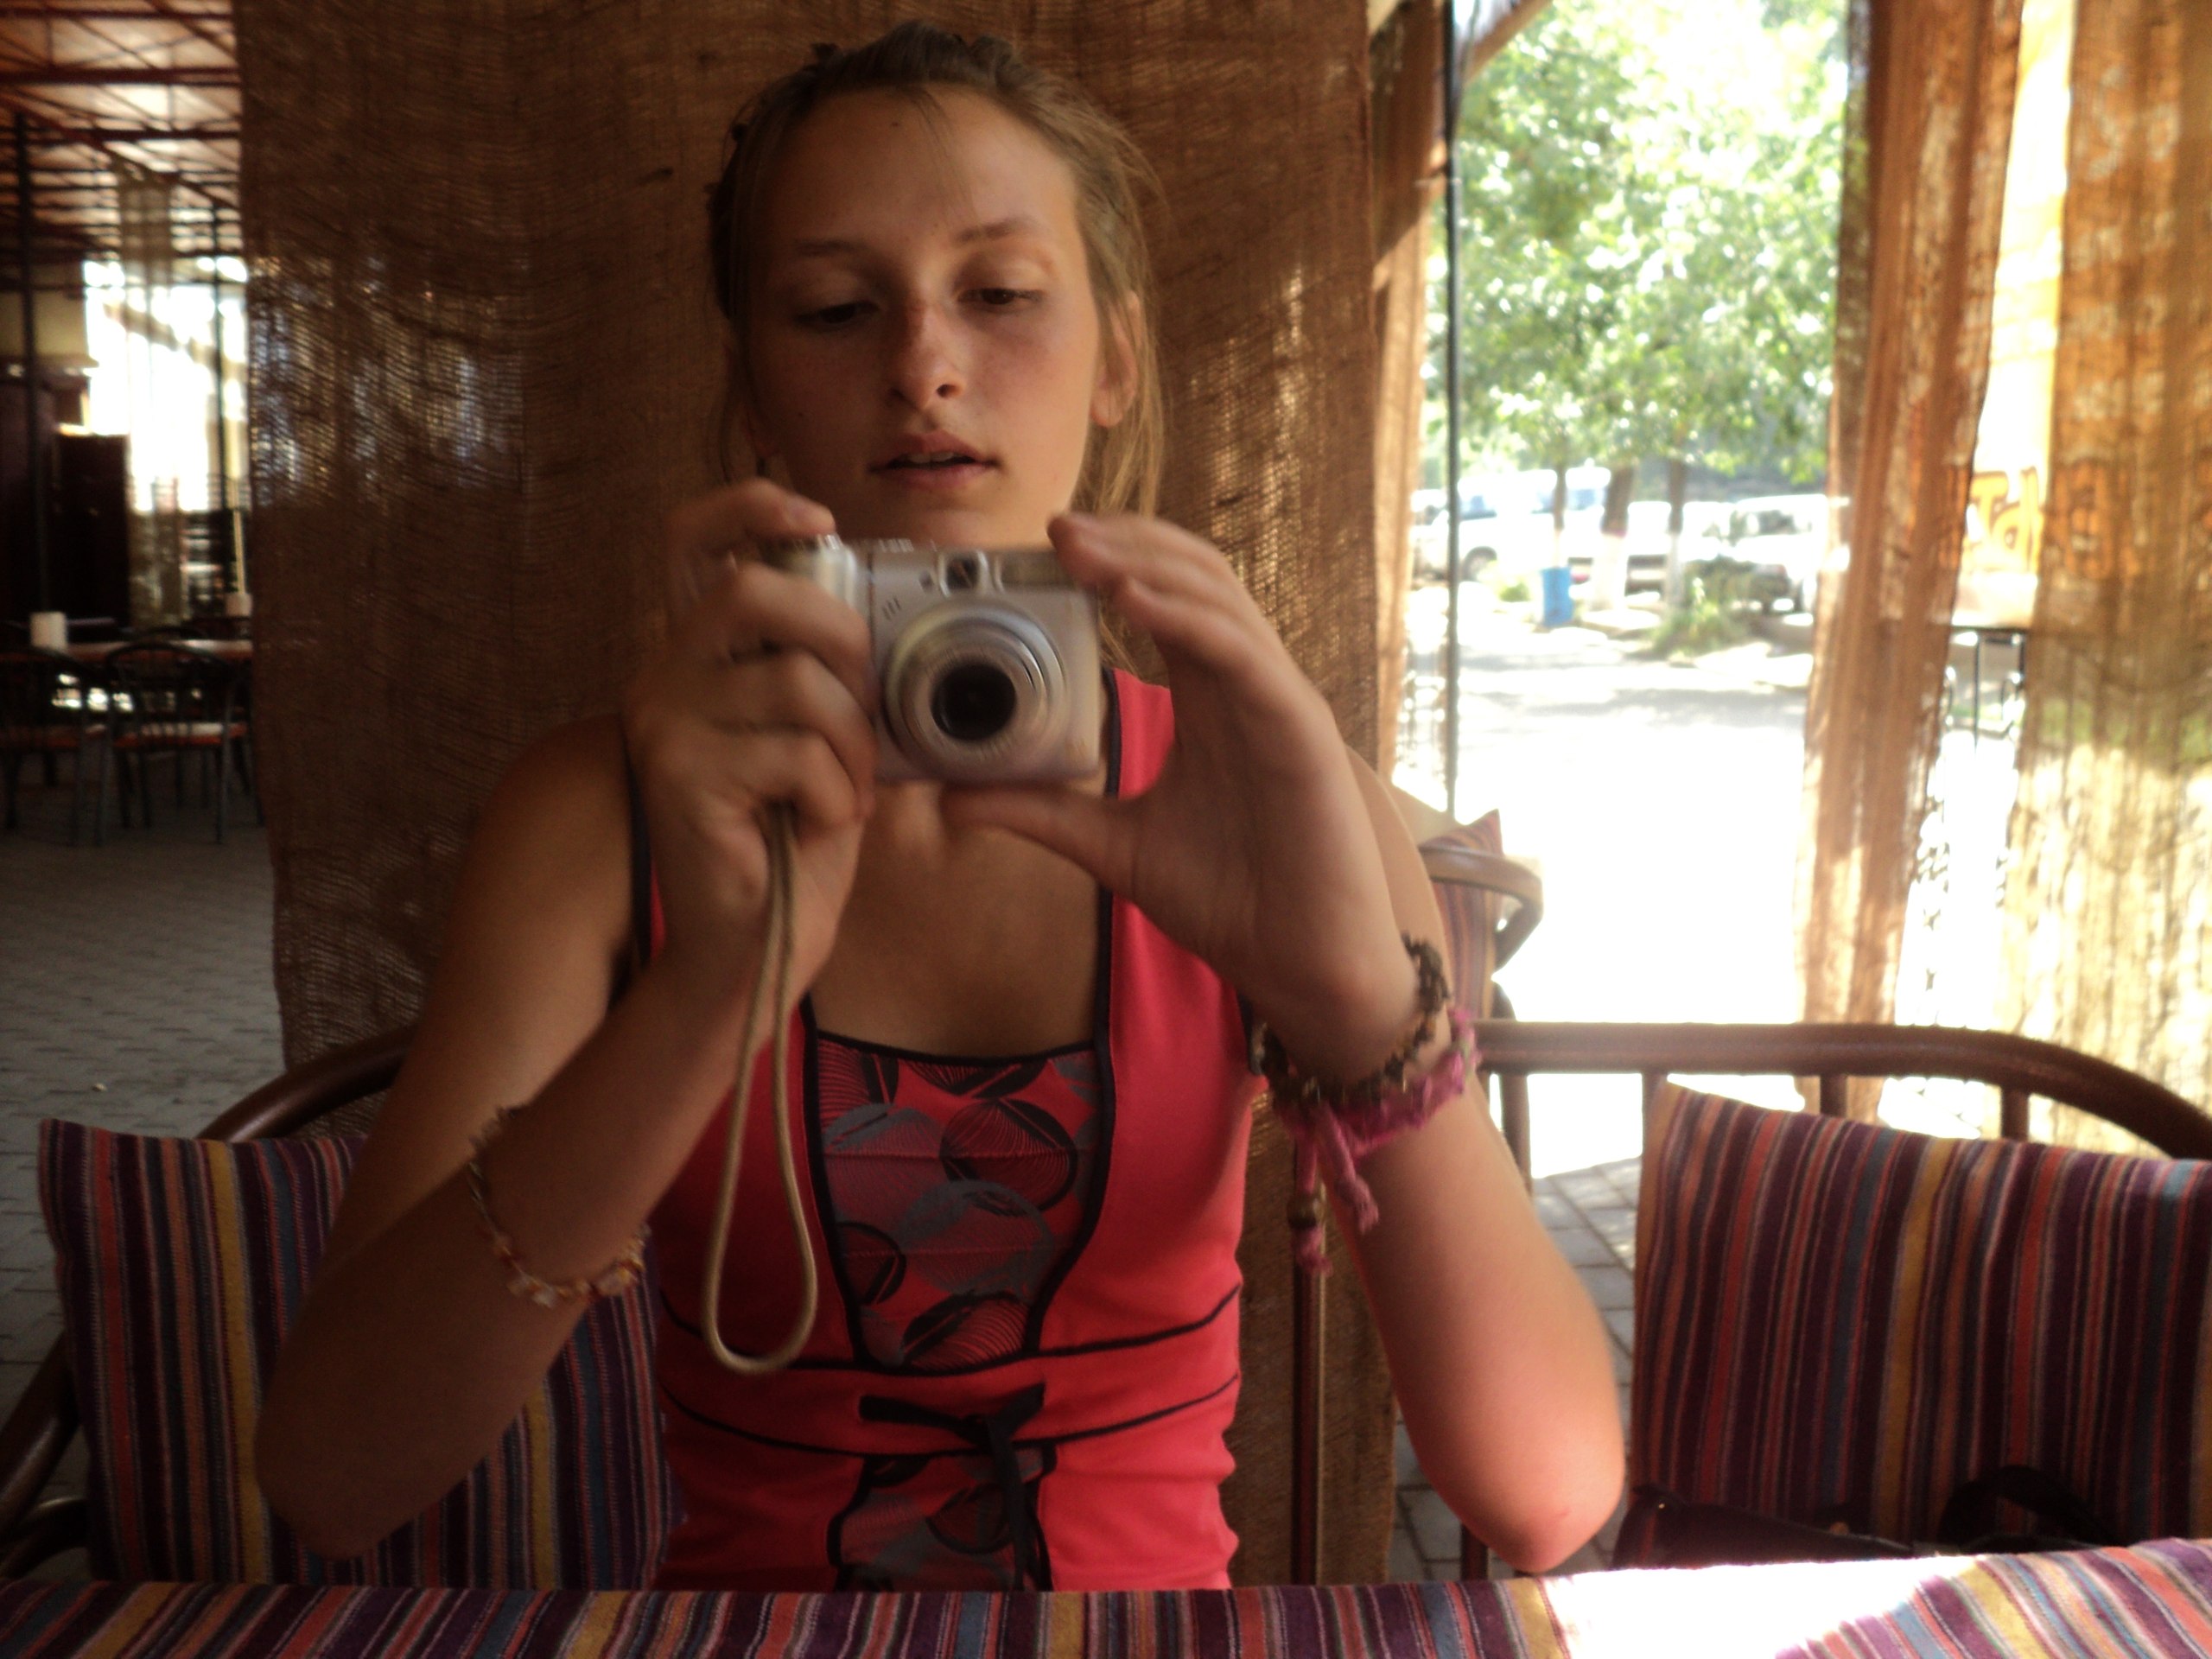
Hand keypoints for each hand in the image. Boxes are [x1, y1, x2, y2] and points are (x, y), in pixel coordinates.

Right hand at [622, 480, 877, 1010]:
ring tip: (847, 790)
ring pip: (796, 682)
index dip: (751, 505)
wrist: (758, 940)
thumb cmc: (795, 836)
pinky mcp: (680, 775)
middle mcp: (666, 674)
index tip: (818, 518)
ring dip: (853, 743)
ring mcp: (664, 722)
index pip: (692, 537)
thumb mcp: (821, 734)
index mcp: (700, 653)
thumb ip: (829, 670)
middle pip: (757, 591)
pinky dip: (836, 793)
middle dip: (841, 640)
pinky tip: (819, 824)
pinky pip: (796, 753)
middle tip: (865, 708)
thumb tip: (886, 610)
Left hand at [941, 512, 1415, 1079]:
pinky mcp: (1299, 729)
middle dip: (1124, 542)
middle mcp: (1246, 685)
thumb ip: (1041, 813)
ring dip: (1145, 563)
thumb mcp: (1113, 847)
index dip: (1109, 563)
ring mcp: (1277, 700)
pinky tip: (1134, 602)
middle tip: (1052, 529)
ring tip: (1079, 548)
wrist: (1305, 966)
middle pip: (1191, 575)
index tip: (1039, 551)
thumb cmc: (1234, 902)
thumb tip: (952, 797)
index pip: (1163, 598)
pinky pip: (1243, 653)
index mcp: (1210, 699)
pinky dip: (1187, 619)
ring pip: (1216, 597)